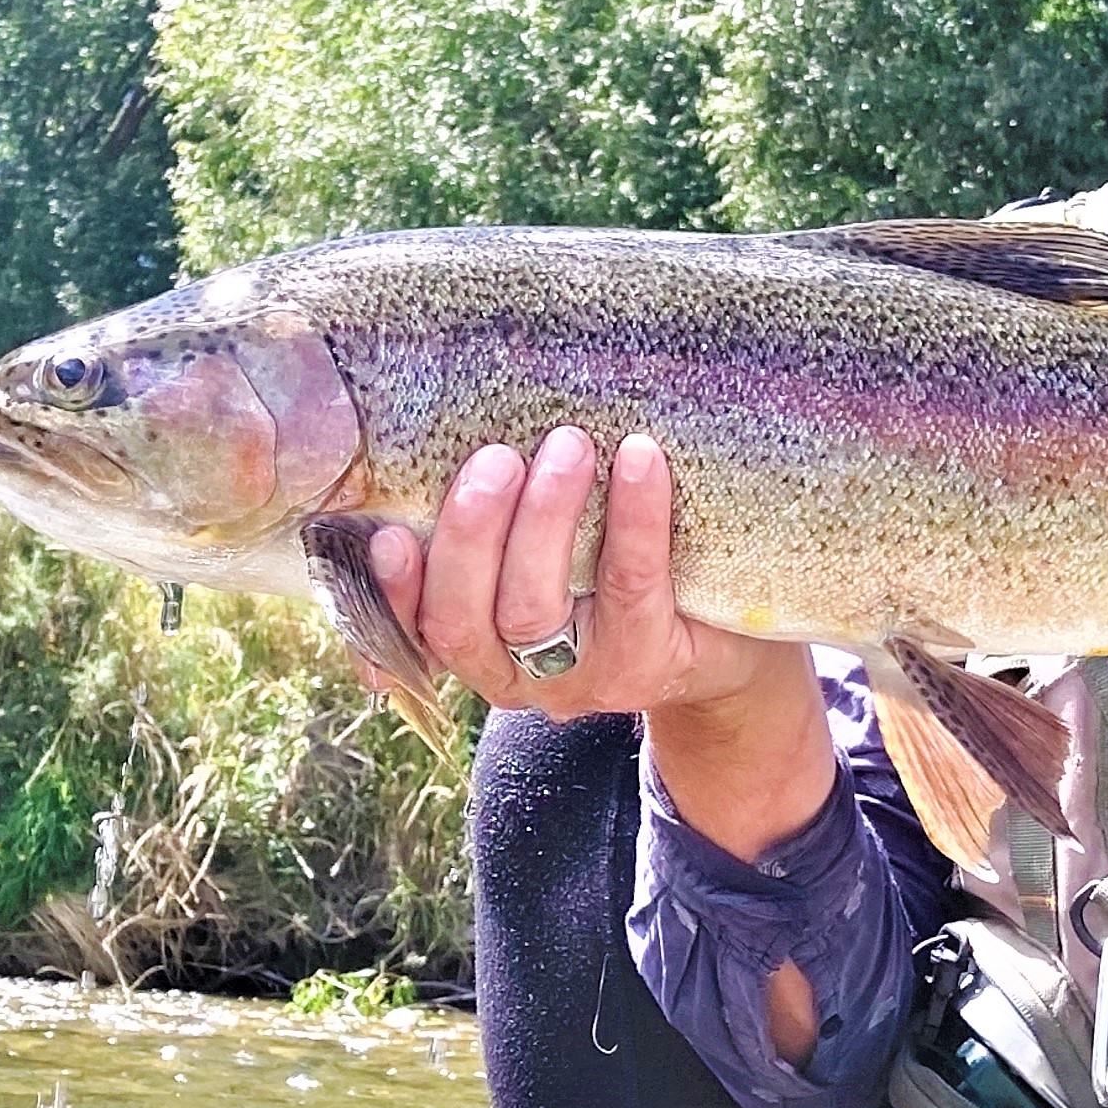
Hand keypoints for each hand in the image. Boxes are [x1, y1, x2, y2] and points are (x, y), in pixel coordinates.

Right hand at [360, 425, 803, 722]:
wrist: (719, 642)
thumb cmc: (607, 576)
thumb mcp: (540, 558)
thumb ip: (492, 521)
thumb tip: (436, 429)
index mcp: (473, 645)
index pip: (413, 626)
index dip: (395, 588)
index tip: (388, 533)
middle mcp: (515, 675)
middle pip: (464, 619)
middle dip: (470, 534)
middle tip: (496, 458)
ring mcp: (582, 679)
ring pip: (533, 610)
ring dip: (543, 519)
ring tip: (568, 445)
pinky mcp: (649, 664)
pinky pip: (631, 585)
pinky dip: (632, 517)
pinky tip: (640, 458)